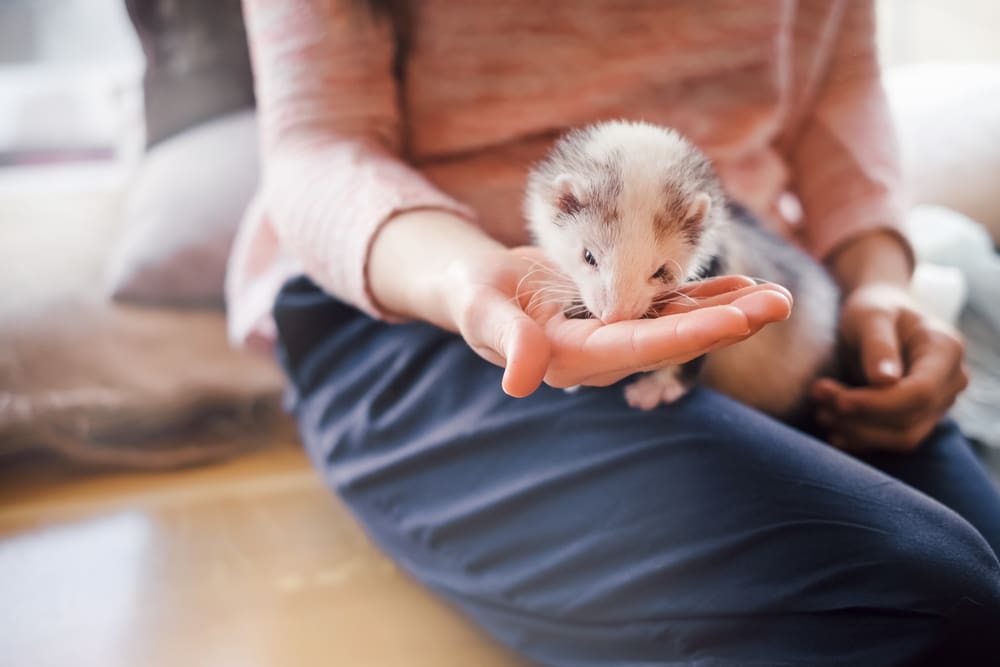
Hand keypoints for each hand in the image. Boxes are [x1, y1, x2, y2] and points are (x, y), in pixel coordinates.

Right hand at [445, 246, 792, 396]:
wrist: (478, 285)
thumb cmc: (474, 295)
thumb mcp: (480, 311)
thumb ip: (506, 339)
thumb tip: (522, 382)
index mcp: (574, 357)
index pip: (640, 347)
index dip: (689, 333)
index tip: (737, 320)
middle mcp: (604, 353)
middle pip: (675, 340)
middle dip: (728, 323)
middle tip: (779, 304)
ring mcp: (616, 335)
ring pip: (681, 325)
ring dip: (730, 311)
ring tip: (778, 296)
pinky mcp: (622, 314)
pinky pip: (671, 307)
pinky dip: (707, 295)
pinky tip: (743, 286)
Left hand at [811, 283, 967, 451]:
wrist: (880, 313)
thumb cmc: (874, 306)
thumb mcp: (871, 315)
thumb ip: (878, 345)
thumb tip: (885, 380)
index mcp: (946, 350)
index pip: (920, 393)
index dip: (878, 404)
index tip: (839, 400)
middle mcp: (950, 381)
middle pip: (910, 419)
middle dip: (860, 416)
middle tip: (817, 395)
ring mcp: (938, 403)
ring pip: (901, 437)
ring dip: (857, 431)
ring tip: (820, 411)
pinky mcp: (918, 417)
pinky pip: (892, 439)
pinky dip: (860, 438)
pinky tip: (833, 428)